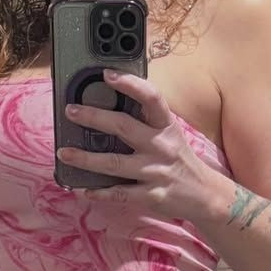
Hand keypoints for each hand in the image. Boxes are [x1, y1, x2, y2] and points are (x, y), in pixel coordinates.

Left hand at [56, 70, 217, 224]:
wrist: (206, 195)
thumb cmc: (181, 160)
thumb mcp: (171, 135)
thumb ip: (147, 122)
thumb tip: (111, 106)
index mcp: (167, 126)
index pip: (151, 97)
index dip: (130, 83)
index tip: (107, 74)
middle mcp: (161, 146)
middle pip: (124, 127)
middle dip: (94, 117)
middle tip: (71, 111)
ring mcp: (156, 171)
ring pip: (114, 163)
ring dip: (85, 158)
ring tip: (64, 152)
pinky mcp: (151, 195)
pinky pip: (120, 193)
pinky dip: (100, 192)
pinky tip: (83, 188)